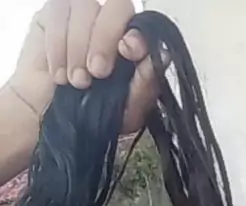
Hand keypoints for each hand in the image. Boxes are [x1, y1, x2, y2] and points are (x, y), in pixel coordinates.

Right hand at [9, 0, 157, 134]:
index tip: (128, 50)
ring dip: (78, 46)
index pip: (143, 24)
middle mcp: (111, 24)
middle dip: (105, 38)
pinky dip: (58, 45)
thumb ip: (145, 85)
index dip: (138, 33)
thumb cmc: (92, 116)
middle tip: (97, 72)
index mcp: (133, 44)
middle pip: (117, 6)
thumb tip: (159, 56)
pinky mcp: (54, 15)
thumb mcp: (126, 112)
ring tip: (76, 81)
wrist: (53, 122)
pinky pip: (58, 12)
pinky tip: (59, 73)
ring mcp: (83, 15)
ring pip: (85, 6)